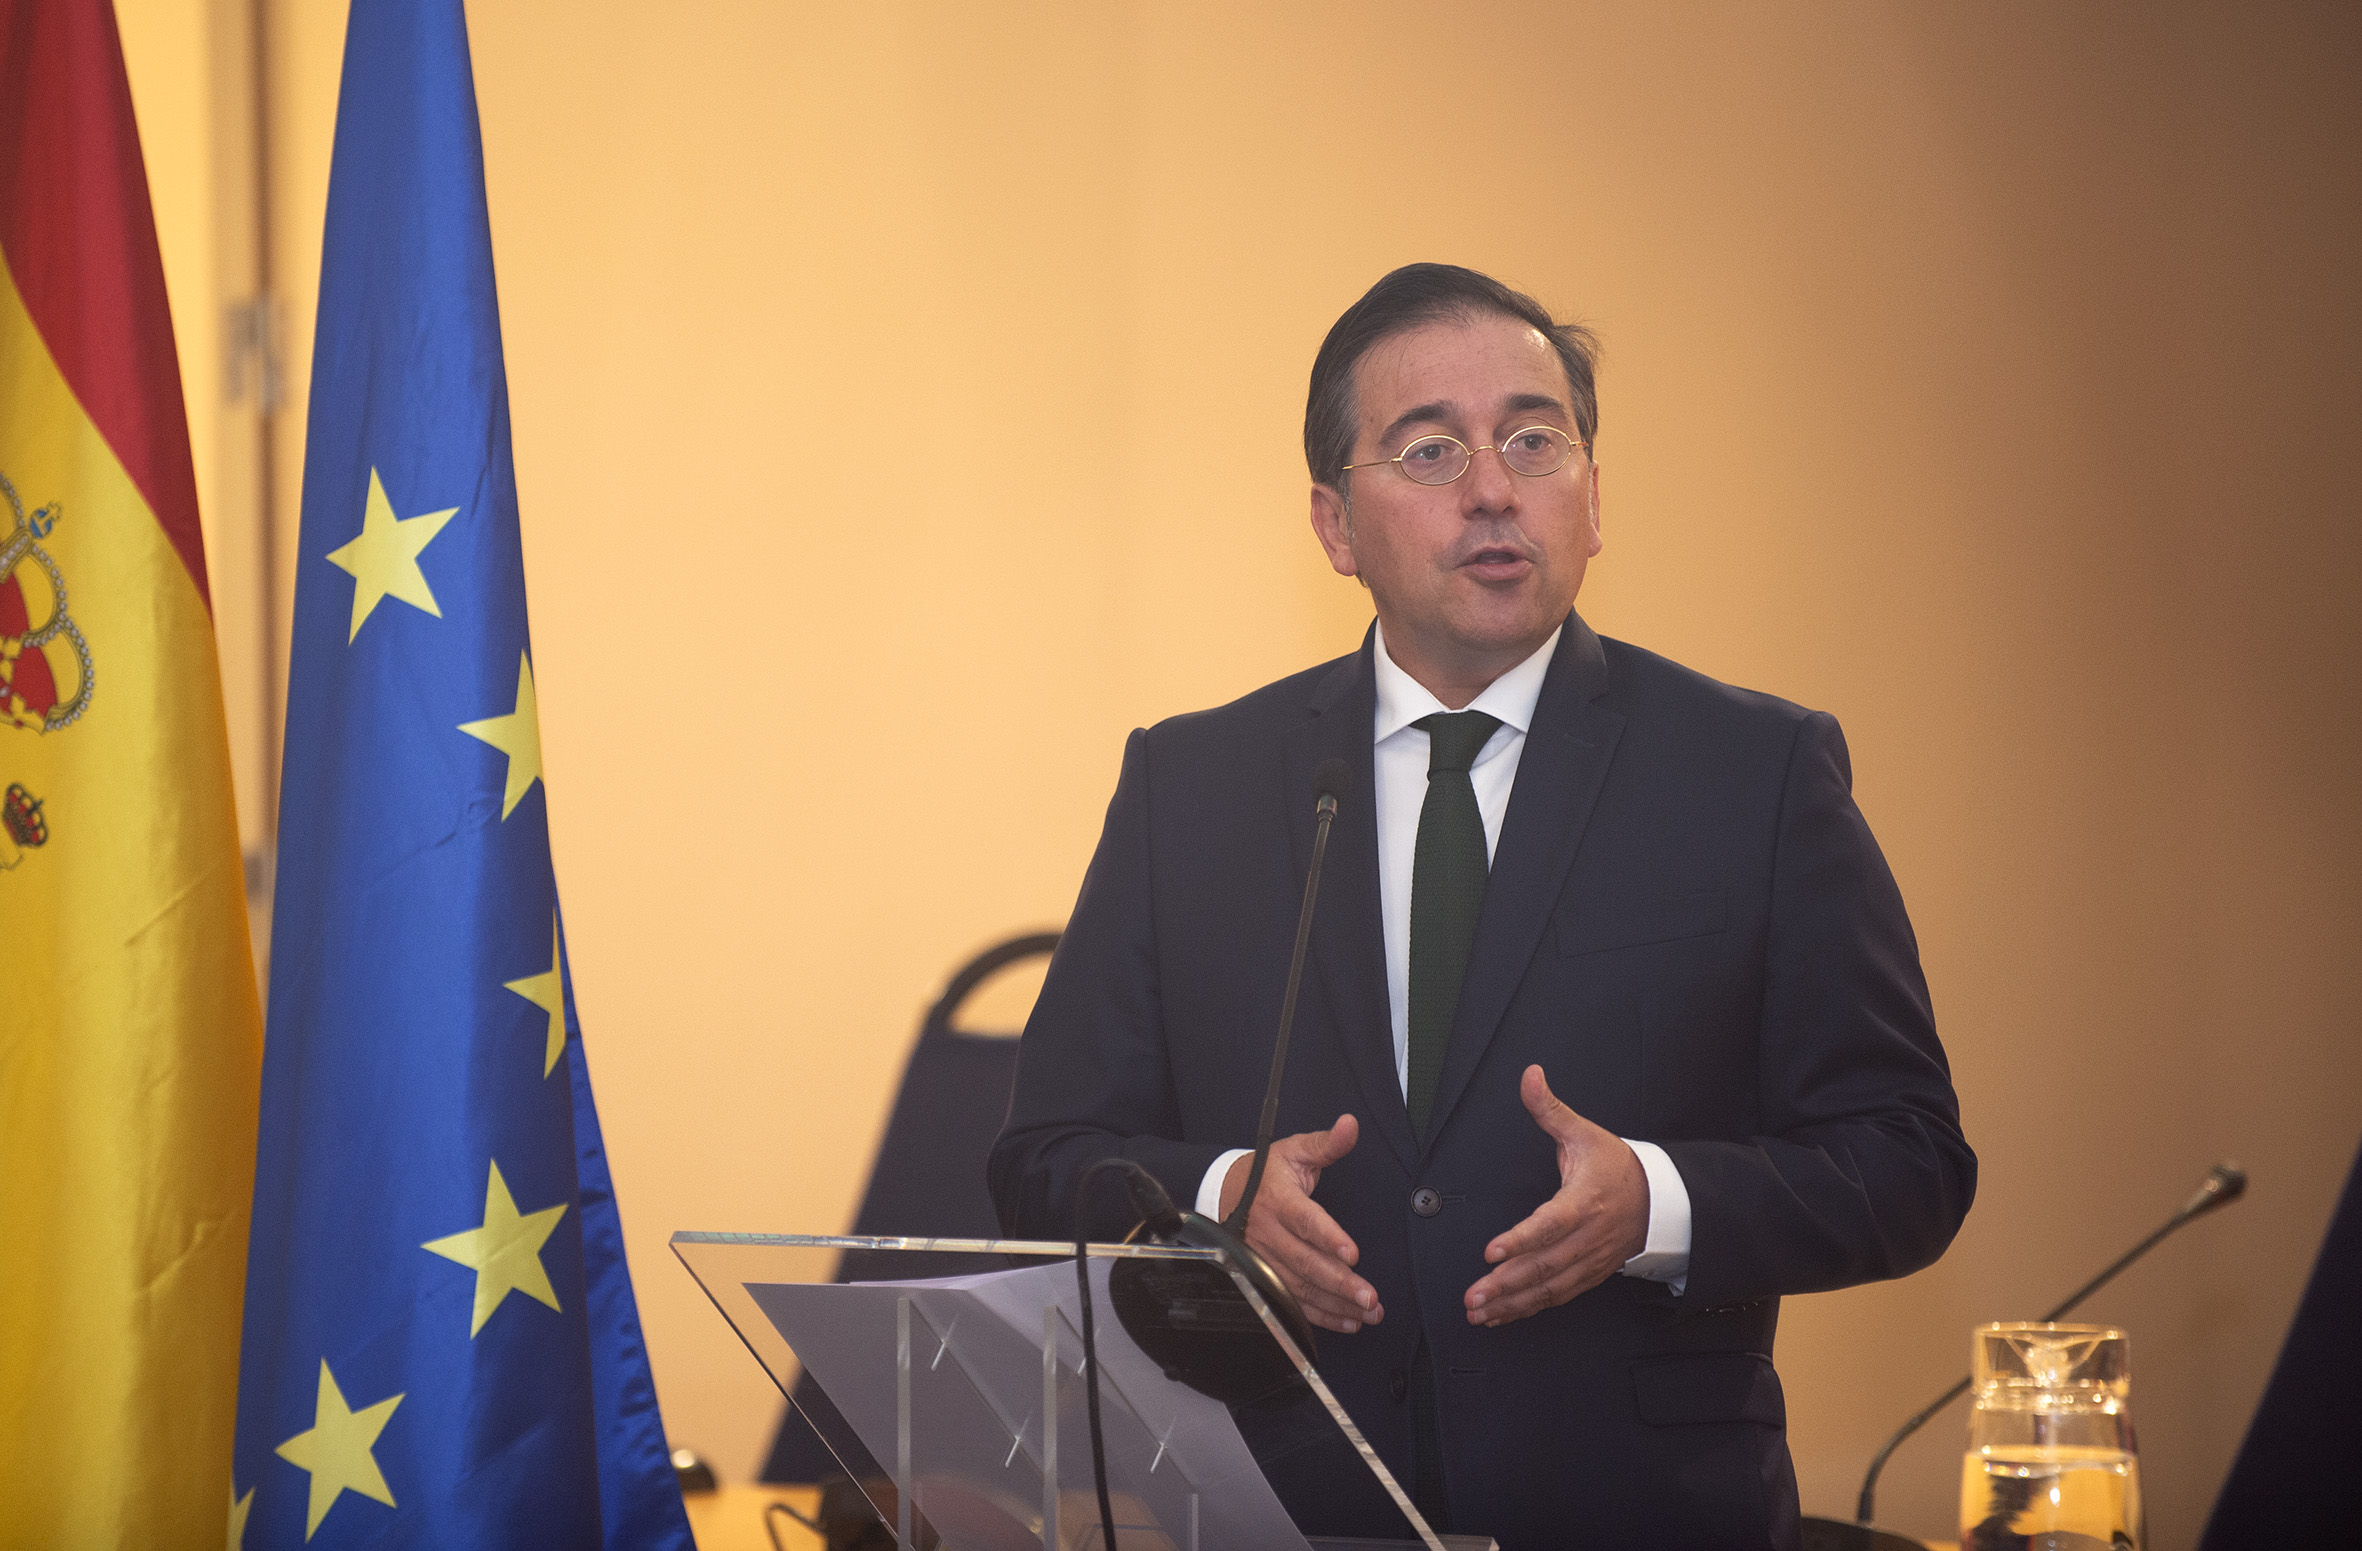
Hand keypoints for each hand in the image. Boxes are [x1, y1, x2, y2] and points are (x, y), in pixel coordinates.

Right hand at [1218, 1114, 1383, 1333]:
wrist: (1223, 1192)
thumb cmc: (1266, 1173)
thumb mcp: (1294, 1151)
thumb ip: (1326, 1143)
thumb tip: (1351, 1125)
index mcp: (1278, 1199)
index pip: (1304, 1220)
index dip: (1328, 1238)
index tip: (1353, 1253)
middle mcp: (1268, 1233)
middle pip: (1305, 1262)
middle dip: (1340, 1282)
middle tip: (1370, 1297)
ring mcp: (1263, 1259)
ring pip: (1299, 1288)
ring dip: (1336, 1303)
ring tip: (1368, 1313)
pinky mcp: (1262, 1277)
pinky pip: (1291, 1302)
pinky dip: (1320, 1316)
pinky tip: (1347, 1321)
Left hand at [1463, 1065, 1648, 1326]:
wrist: (1660, 1199)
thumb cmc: (1616, 1167)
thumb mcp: (1584, 1133)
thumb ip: (1550, 1108)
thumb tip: (1530, 1075)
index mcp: (1585, 1200)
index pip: (1550, 1224)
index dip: (1522, 1240)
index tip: (1492, 1251)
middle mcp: (1588, 1236)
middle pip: (1545, 1265)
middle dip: (1506, 1283)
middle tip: (1474, 1296)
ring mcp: (1590, 1260)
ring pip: (1549, 1287)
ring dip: (1513, 1303)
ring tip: (1479, 1312)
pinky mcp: (1589, 1275)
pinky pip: (1557, 1296)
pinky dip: (1528, 1308)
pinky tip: (1501, 1314)